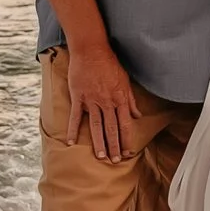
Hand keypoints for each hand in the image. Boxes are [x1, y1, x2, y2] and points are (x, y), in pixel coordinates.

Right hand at [63, 39, 138, 162]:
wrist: (91, 50)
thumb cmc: (109, 63)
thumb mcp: (125, 80)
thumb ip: (131, 100)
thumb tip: (138, 115)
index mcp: (120, 98)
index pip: (125, 124)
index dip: (126, 139)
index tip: (128, 152)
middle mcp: (107, 102)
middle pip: (111, 128)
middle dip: (114, 146)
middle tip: (115, 160)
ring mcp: (92, 100)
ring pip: (96, 126)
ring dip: (99, 143)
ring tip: (100, 157)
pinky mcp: (78, 97)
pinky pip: (75, 117)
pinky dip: (73, 130)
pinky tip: (71, 142)